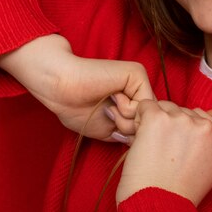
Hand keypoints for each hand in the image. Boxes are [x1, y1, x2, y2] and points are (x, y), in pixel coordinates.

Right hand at [0, 34, 154, 139]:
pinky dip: (126, 108)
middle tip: (108, 116)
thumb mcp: (110, 130)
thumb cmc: (77, 110)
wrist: (61, 89)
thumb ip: (130, 133)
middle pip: (150, 123)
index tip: (112, 129)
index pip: (146, 127)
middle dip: (129, 128)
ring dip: (126, 120)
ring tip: (108, 107)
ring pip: (148, 115)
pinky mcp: (137, 73)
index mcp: (132, 102)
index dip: (130, 135)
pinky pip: (144, 102)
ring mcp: (139, 81)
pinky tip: (111, 97)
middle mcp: (138, 91)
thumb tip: (150, 139)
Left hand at [116, 100, 211, 206]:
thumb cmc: (178, 196)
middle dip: (169, 125)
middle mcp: (206, 127)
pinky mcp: (158, 119)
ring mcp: (182, 121)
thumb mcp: (208, 170)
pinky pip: (145, 106)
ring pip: (163, 106)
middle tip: (160, 150)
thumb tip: (191, 125)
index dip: (184, 130)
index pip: (201, 117)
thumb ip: (205, 145)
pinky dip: (138, 120)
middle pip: (182, 110)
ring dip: (153, 122)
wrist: (160, 209)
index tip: (175, 147)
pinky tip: (139, 140)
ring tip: (150, 148)